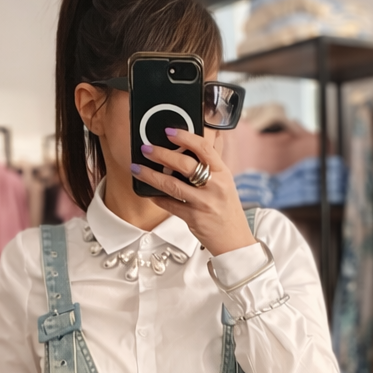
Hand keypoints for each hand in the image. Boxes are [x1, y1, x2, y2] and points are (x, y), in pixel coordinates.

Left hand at [131, 128, 255, 257]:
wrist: (235, 241)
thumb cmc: (227, 211)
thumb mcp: (225, 185)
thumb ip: (209, 169)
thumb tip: (184, 152)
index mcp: (223, 173)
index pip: (204, 148)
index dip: (185, 137)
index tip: (169, 132)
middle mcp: (215, 186)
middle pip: (185, 164)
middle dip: (161, 154)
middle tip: (146, 149)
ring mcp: (204, 203)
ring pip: (172, 185)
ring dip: (151, 175)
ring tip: (137, 168)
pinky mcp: (194, 218)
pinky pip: (170, 205)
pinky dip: (158, 197)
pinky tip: (149, 192)